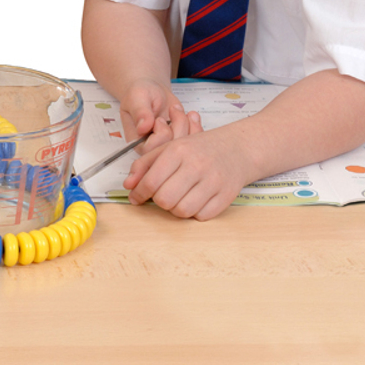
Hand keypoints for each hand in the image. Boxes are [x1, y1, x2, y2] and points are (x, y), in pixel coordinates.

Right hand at [121, 82, 203, 148]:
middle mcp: (153, 148)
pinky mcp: (181, 140)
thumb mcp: (137, 98)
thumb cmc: (140, 94)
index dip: (162, 134)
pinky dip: (197, 126)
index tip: (159, 119)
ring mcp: (168, 145)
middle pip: (173, 150)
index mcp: (137, 143)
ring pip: (187, 146)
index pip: (154, 151)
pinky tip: (191, 115)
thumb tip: (143, 127)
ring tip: (179, 110)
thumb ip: (140, 112)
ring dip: (189, 125)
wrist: (152, 91)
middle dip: (179, 126)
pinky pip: (195, 141)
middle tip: (173, 109)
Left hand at [123, 122, 252, 220]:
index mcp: (178, 150)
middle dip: (158, 201)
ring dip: (176, 209)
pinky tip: (195, 200)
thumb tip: (128, 186)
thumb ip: (144, 164)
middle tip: (162, 195)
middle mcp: (196, 165)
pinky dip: (195, 213)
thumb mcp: (168, 148)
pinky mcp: (226, 196)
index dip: (139, 194)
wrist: (236, 148)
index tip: (136, 198)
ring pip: (182, 211)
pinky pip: (201, 217)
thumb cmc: (198, 149)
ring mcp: (213, 181)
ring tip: (178, 197)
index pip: (151, 181)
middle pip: (165, 200)